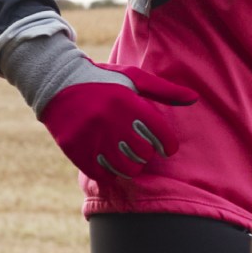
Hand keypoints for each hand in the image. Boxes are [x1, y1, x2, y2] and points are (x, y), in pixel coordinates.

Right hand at [40, 60, 196, 180]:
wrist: (57, 83)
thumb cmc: (103, 81)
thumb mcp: (133, 79)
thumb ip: (164, 91)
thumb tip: (195, 98)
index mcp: (128, 102)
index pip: (160, 135)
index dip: (168, 145)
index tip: (167, 148)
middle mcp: (111, 120)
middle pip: (143, 155)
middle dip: (146, 154)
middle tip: (140, 148)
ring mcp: (92, 137)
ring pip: (124, 168)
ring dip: (130, 166)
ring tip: (126, 155)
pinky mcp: (76, 149)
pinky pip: (101, 173)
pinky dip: (108, 171)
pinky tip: (107, 159)